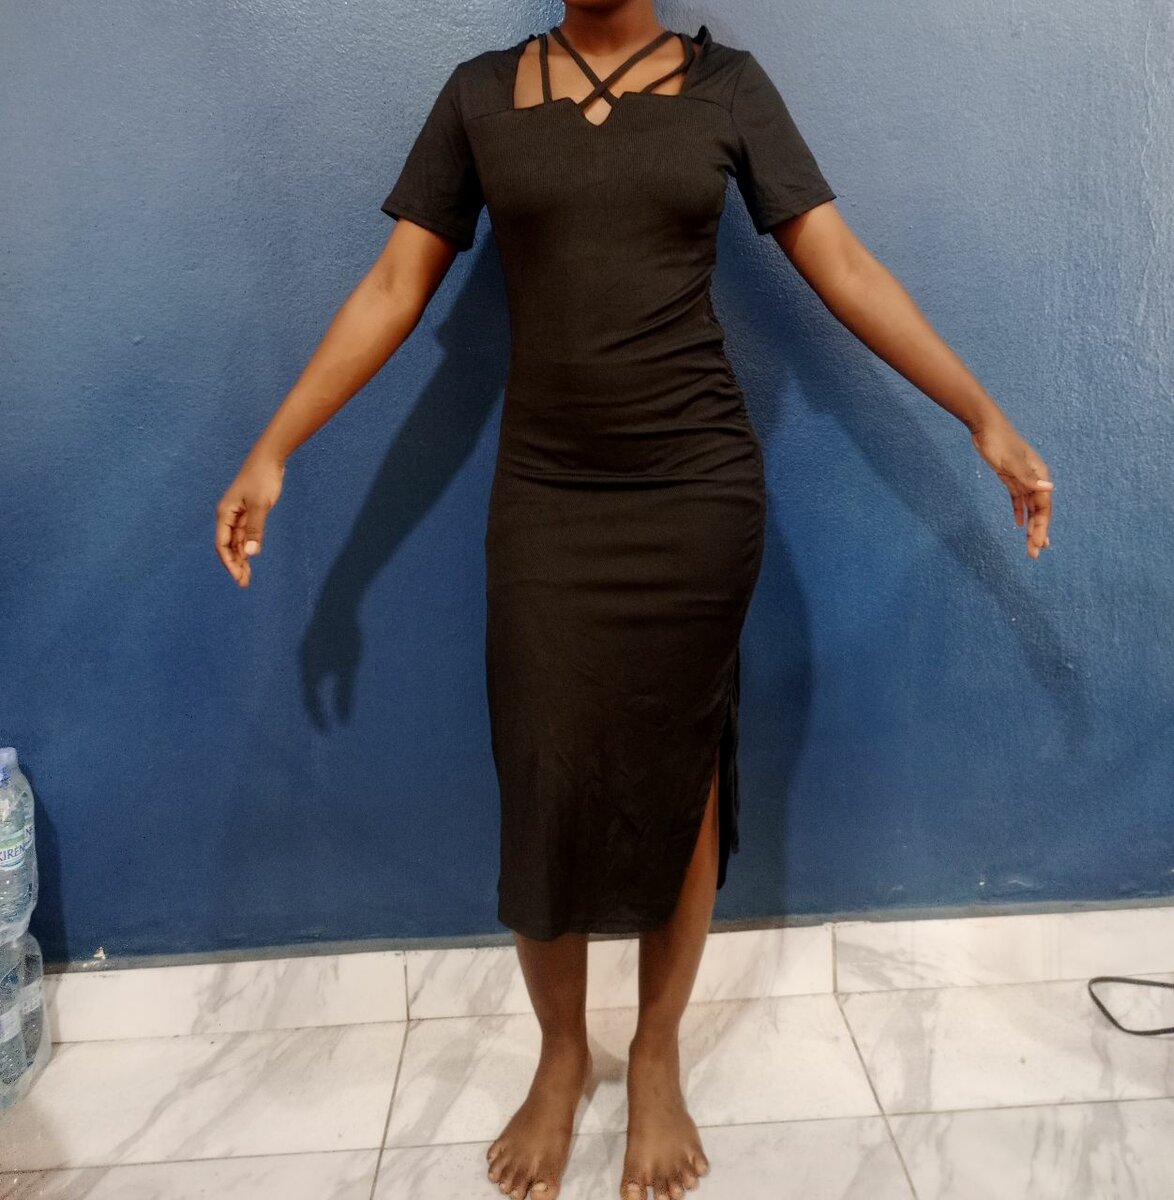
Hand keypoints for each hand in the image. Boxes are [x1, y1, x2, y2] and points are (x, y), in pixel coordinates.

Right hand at [215, 451, 285, 586]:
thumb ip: (255, 530)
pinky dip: (247, 547)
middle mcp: (228, 516)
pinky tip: (251, 558)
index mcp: (225, 514)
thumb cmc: (262, 479)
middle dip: (235, 565)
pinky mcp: (248, 512)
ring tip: (247, 576)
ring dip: (241, 558)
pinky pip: (245, 534)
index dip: (229, 563)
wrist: (269, 459)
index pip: (222, 545)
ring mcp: (238, 515)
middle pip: (228, 546)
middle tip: (244, 583)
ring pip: (237, 542)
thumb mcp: (260, 506)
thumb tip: (251, 554)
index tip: (238, 577)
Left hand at [969, 417, 1053, 558]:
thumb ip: (1028, 477)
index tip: (1038, 544)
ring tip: (1031, 545)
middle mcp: (1035, 478)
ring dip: (1030, 526)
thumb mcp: (1010, 461)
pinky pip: (1018, 499)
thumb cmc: (999, 441)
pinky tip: (1017, 524)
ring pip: (1029, 507)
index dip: (1042, 527)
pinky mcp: (1010, 477)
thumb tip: (1049, 488)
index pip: (1044, 507)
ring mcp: (1023, 478)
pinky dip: (1019, 512)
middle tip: (1034, 553)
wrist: (985, 427)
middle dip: (1038, 532)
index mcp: (1039, 475)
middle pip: (1039, 510)